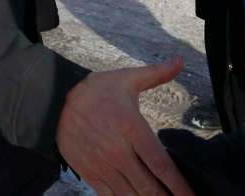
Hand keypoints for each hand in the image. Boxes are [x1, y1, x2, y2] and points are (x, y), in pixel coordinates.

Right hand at [57, 57, 194, 195]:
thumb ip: (156, 73)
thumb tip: (179, 61)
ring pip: (130, 195)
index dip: (178, 184)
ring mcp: (103, 166)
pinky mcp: (90, 174)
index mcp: (131, 128)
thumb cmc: (94, 91)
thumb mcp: (126, 79)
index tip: (190, 195)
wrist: (54, 102)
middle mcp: (118, 152)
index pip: (159, 163)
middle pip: (148, 186)